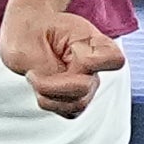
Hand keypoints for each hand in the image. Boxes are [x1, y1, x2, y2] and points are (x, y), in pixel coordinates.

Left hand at [0, 5, 127, 117]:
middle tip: (32, 72)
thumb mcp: (30, 39)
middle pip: (85, 87)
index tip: (66, 50)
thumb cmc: (33, 30)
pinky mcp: (78, 100)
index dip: (89, 61)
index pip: (113, 59)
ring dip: (47, 94)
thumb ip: (47, 65)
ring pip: (76, 104)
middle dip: (52, 84)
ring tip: (35, 76)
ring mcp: (89, 85)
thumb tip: (58, 87)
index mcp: (94, 42)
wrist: (29, 34)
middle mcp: (95, 67)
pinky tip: (40, 87)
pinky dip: (48, 101)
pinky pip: (68, 112)